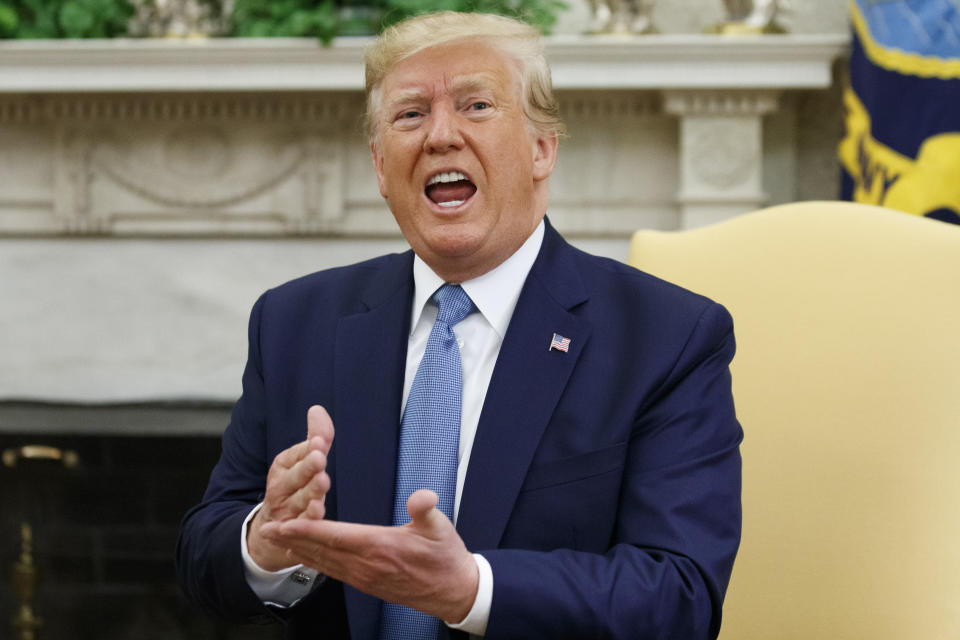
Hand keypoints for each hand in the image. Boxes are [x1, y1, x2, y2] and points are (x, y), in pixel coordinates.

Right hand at [247, 405, 333, 570]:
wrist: (268, 530)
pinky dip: (307, 521)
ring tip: (322, 483)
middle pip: (295, 478)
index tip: (320, 443)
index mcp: (282, 467)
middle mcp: (280, 488)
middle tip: (320, 458)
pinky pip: (301, 527)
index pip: (296, 456)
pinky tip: (318, 512)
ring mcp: (285, 512)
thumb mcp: (302, 461)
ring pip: (299, 502)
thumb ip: (316, 437)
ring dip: (310, 493)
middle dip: (307, 468)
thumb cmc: (294, 488)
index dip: (307, 450)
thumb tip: (317, 409)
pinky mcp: (292, 534)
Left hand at [262, 489, 478, 623]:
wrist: (454, 592)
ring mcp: (365, 577)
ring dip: (300, 551)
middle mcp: (367, 565)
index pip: (335, 536)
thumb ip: (426, 509)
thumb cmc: (446, 557)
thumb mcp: (441, 527)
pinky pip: (334, 572)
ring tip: (279, 541)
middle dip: (292, 540)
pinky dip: (316, 563)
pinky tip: (306, 557)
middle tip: (267, 529)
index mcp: (380, 547)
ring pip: (324, 563)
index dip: (306, 530)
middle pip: (321, 551)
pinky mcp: (367, 584)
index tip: (283, 524)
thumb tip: (422, 497)